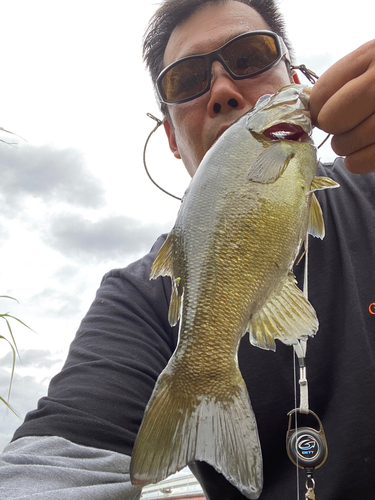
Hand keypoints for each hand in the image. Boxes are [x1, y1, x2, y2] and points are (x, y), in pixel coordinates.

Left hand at [309, 39, 374, 173]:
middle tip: (340, 126)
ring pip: (347, 144)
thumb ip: (346, 80)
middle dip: (331, 127)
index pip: (323, 92)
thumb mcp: (374, 61)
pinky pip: (364, 162)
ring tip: (355, 138)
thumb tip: (311, 108)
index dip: (316, 107)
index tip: (321, 111)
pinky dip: (357, 161)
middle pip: (333, 118)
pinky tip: (363, 152)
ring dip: (344, 147)